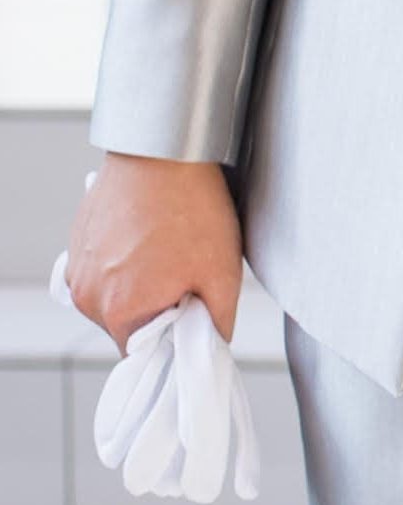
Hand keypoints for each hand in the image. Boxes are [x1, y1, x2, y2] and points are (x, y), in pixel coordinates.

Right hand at [64, 154, 242, 351]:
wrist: (163, 148)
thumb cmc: (190, 205)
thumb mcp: (222, 271)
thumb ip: (217, 322)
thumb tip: (212, 345)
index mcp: (119, 312)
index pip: (143, 355)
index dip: (172, 341)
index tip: (192, 317)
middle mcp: (87, 295)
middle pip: (129, 324)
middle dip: (160, 306)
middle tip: (188, 271)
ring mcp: (77, 267)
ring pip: (116, 294)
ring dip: (142, 281)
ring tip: (170, 245)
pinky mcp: (78, 242)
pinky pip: (104, 266)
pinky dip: (126, 258)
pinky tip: (153, 231)